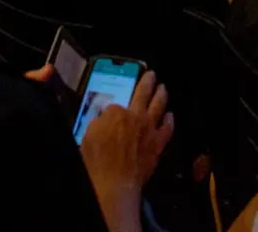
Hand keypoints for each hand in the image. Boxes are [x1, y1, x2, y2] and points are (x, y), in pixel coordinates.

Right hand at [79, 72, 173, 231]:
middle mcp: (135, 115)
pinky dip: (169, 120)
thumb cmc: (96, 162)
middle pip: (143, 93)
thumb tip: (104, 118)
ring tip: (163, 88)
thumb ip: (97, 123)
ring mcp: (149, 128)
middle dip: (147, 82)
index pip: (114, 103)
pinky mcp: (158, 144)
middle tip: (152, 74)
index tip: (111, 111)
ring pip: (159, 105)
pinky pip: (167, 128)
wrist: (114, 183)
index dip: (112, 107)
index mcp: (115, 112)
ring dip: (161, 94)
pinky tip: (170, 116)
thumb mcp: (87, 136)